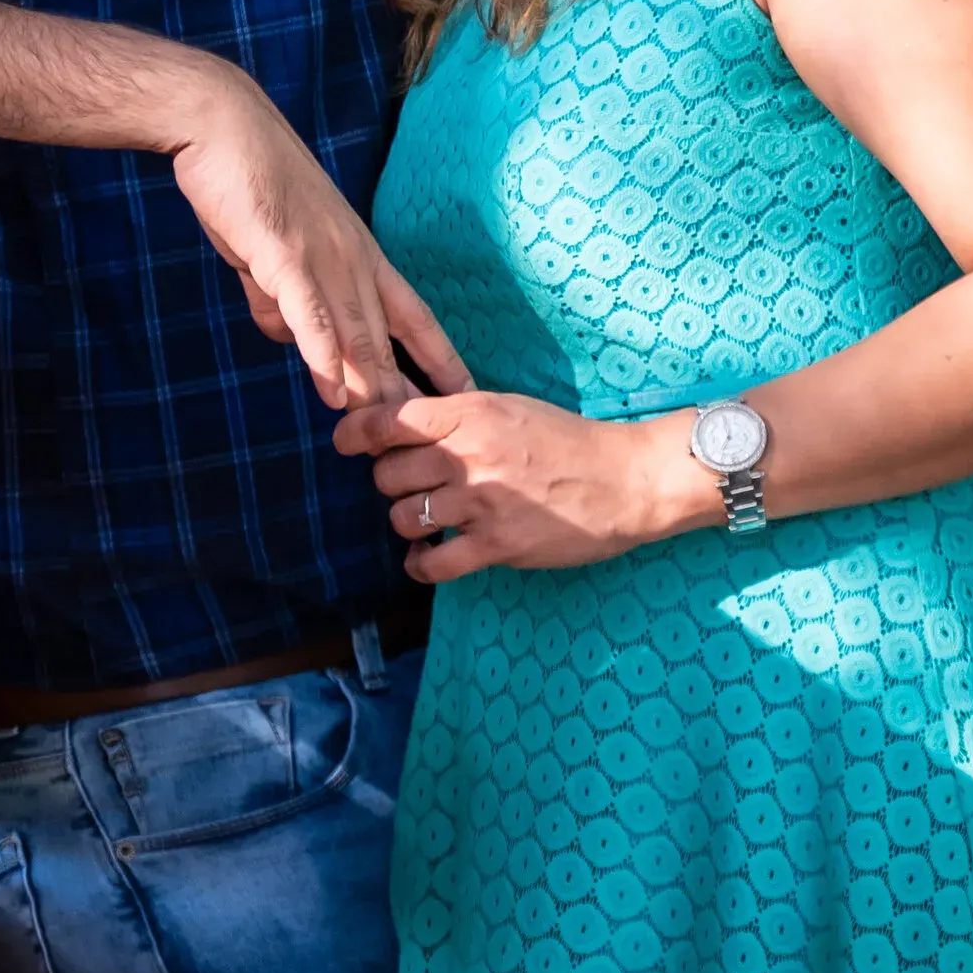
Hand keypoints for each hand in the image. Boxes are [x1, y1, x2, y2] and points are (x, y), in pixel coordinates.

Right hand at [172, 81, 469, 411]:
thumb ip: (280, 297)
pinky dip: (323, 355)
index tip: (469, 392)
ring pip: (356, 333)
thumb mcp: (270, 250)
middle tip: (435, 438)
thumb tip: (288, 336)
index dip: (441, 356)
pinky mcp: (285, 255)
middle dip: (411, 390)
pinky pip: (311, 314)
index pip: (412, 315)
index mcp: (357, 252)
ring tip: (387, 433)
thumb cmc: (247, 182)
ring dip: (370, 387)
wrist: (224, 125)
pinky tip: (333, 393)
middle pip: (390, 337)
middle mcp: (352, 257)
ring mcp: (322, 256)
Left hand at [332, 388, 712, 579]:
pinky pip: (434, 564)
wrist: (626, 479)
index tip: (347, 443)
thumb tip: (403, 418)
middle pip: (387, 474)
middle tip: (410, 486)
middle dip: (390, 483)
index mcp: (470, 413)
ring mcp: (482, 502)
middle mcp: (469, 455)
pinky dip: (422, 565)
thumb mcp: (508, 407)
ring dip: (406, 523)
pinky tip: (428, 559)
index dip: (356, 433)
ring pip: (402, 518)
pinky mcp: (497, 545)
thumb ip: (457, 414)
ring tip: (425, 523)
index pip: (389, 420)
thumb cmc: (567, 440)